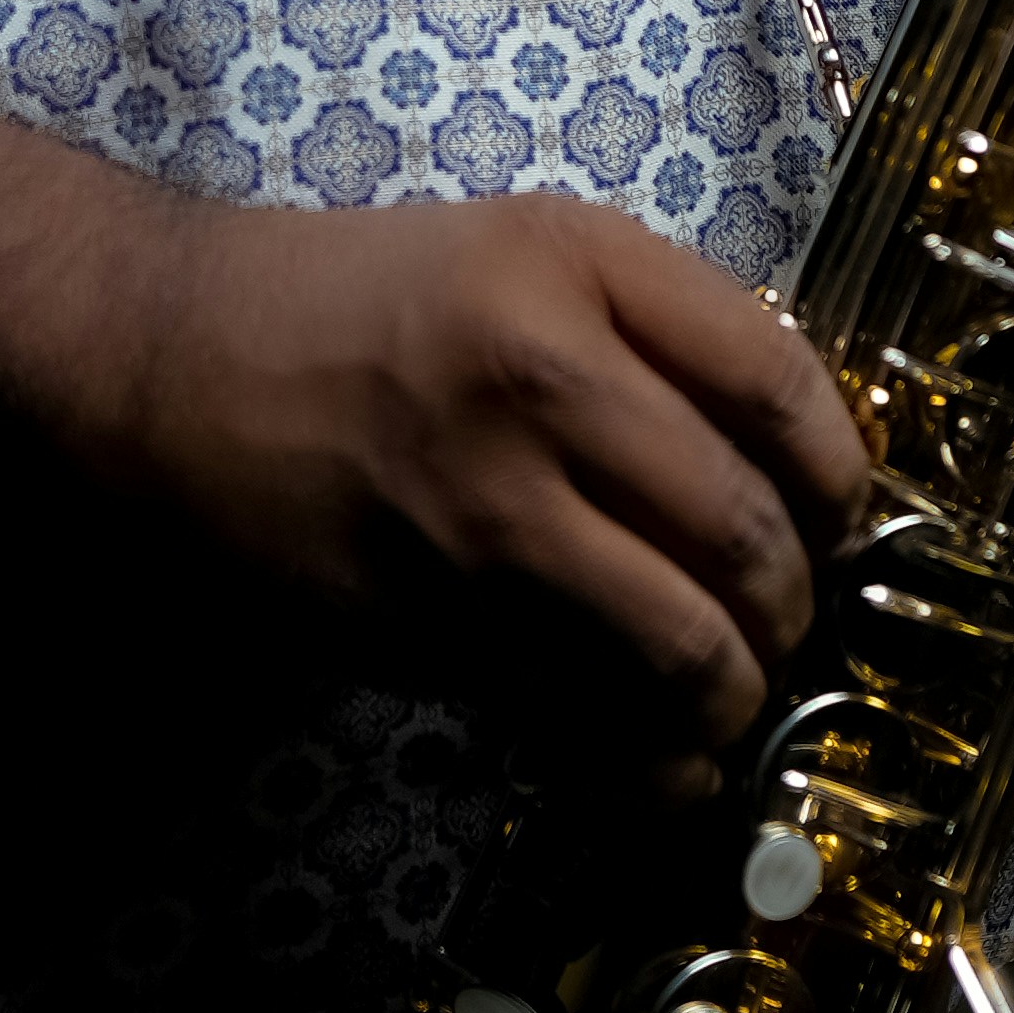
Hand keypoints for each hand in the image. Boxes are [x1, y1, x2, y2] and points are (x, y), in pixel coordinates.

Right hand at [74, 190, 870, 760]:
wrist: (170, 358)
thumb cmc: (357, 300)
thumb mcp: (517, 249)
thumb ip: (648, 326)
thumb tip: (784, 459)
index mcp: (577, 263)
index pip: (778, 381)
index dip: (841, 471)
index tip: (843, 514)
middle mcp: (543, 378)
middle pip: (744, 527)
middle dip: (796, 604)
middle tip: (791, 622)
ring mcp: (483, 508)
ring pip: (680, 641)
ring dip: (735, 694)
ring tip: (734, 695)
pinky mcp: (428, 616)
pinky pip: (578, 710)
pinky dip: (646, 760)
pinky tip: (663, 763)